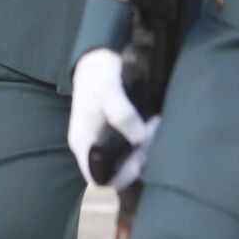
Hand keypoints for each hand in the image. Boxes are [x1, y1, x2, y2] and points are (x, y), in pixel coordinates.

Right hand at [69, 49, 158, 189]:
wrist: (98, 61)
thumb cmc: (97, 76)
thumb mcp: (107, 89)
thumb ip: (121, 113)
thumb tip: (139, 138)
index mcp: (83, 142)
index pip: (97, 177)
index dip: (120, 177)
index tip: (140, 159)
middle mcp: (93, 147)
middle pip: (116, 171)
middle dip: (138, 159)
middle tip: (153, 135)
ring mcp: (105, 142)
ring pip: (126, 160)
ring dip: (145, 149)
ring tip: (155, 125)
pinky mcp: (118, 134)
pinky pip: (132, 148)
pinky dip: (145, 141)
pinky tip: (154, 126)